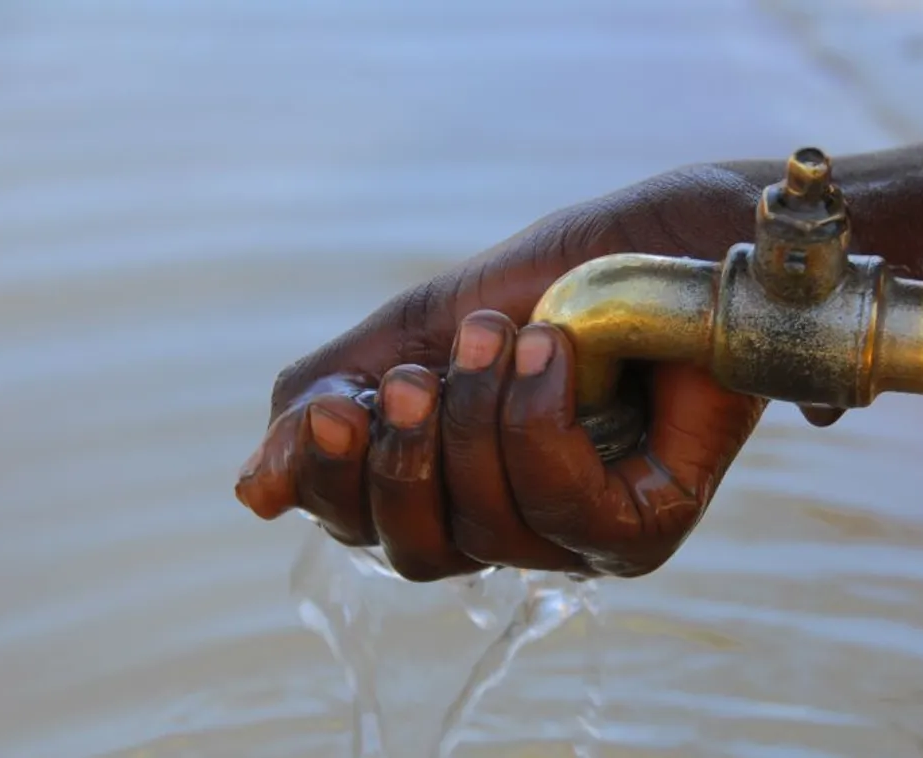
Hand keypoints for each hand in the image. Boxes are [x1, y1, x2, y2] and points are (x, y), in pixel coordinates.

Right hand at [234, 163, 824, 578]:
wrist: (672, 236)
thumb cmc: (562, 280)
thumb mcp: (422, 330)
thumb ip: (335, 404)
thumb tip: (250, 496)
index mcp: (453, 478)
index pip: (361, 525)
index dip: (332, 475)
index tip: (339, 401)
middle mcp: (513, 521)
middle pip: (413, 552)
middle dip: (403, 460)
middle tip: (418, 375)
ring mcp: (579, 534)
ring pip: (486, 530)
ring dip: (478, 420)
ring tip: (503, 334)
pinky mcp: (642, 529)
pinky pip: (565, 516)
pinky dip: (540, 425)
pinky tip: (554, 355)